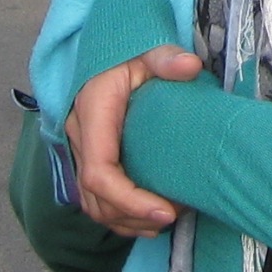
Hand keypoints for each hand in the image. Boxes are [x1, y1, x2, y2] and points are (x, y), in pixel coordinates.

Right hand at [66, 45, 203, 236]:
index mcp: (92, 113)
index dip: (128, 200)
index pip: (99, 173)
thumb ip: (166, 58)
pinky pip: (95, 197)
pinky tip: (147, 219)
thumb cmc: (128, 52)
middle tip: (173, 217)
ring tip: (164, 222)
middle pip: (95, 197)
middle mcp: (80, 136)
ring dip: (125, 220)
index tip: (164, 211)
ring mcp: (81, 149)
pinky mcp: (90, 156)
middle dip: (132, 216)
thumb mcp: (147, 49)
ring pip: (92, 203)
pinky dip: (118, 214)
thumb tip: (191, 66)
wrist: (107, 50)